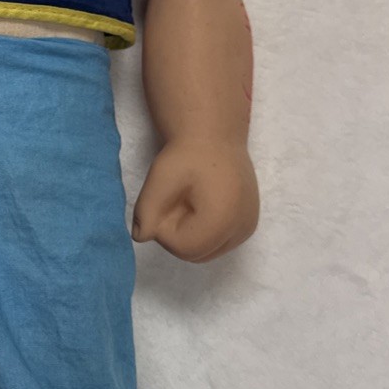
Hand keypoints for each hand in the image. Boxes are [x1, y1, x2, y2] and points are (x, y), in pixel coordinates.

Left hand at [131, 139, 259, 262]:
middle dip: (177, 235)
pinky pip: (218, 242)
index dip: (165, 231)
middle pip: (197, 254)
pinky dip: (203, 231)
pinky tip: (199, 205)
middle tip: (172, 203)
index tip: (163, 204)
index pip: (184, 248)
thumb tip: (141, 237)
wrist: (215, 135)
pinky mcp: (248, 224)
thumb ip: (146, 212)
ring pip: (207, 251)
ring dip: (189, 234)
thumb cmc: (187, 154)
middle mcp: (242, 229)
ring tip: (186, 202)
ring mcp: (248, 228)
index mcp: (225, 218)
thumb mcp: (160, 179)